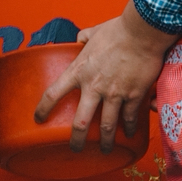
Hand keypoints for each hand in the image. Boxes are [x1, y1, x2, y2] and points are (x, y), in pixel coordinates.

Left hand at [33, 2, 173, 150]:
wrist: (143, 32)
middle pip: (80, 122)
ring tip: (105, 150)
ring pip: (108, 126)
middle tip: (75, 148)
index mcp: (78, 71)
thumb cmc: (117, 30)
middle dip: (77, 139)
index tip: (38, 119)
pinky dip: (130, 127)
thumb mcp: (92, 33)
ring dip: (106, 141)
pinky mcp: (134, 95)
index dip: (43, 109)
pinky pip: (130, 117)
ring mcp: (115, 93)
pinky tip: (129, 133)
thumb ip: (83, 38)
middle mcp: (94, 87)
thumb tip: (79, 39)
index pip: (52, 94)